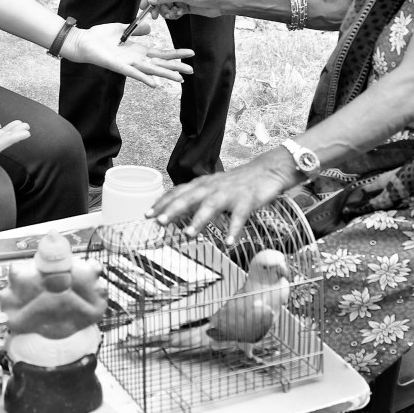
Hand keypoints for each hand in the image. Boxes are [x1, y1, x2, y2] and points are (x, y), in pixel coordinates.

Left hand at [63, 23, 192, 87]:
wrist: (83, 42)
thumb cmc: (100, 36)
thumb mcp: (122, 28)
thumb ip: (137, 29)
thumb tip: (150, 27)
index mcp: (138, 51)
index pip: (161, 53)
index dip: (175, 53)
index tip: (190, 53)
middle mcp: (136, 59)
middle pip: (160, 64)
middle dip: (176, 67)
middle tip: (192, 70)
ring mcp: (128, 64)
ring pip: (151, 70)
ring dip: (166, 74)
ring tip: (180, 79)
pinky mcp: (119, 66)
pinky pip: (134, 74)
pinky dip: (145, 79)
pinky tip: (156, 84)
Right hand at [141, 0, 226, 18]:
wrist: (221, 2)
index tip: (143, 6)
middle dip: (157, 6)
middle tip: (155, 15)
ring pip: (164, 5)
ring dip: (167, 11)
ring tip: (174, 14)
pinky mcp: (183, 5)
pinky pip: (172, 11)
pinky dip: (173, 14)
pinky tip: (180, 14)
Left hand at [148, 151, 294, 244]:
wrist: (266, 170)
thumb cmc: (237, 183)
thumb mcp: (213, 187)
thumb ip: (197, 198)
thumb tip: (175, 213)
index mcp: (203, 184)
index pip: (178, 192)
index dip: (162, 203)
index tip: (147, 215)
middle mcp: (213, 187)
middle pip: (189, 197)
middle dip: (173, 209)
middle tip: (159, 222)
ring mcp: (229, 194)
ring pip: (211, 205)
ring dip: (199, 219)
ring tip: (188, 234)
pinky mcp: (247, 201)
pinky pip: (239, 216)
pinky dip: (233, 229)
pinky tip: (228, 242)